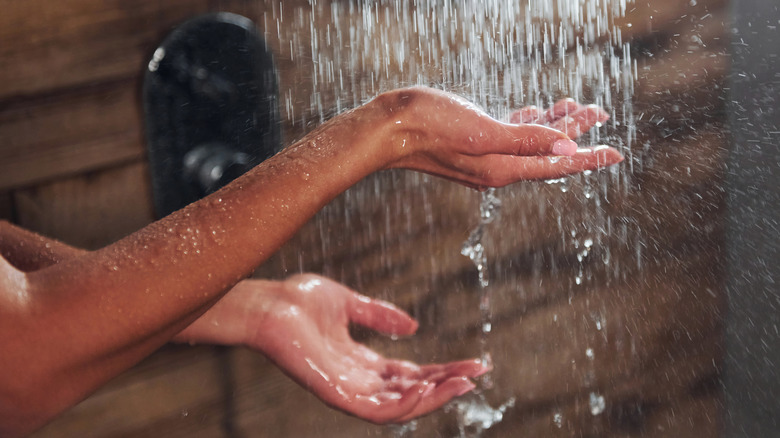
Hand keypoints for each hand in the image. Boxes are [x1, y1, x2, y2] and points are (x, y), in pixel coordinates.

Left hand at [174, 274, 488, 423]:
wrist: (268, 304)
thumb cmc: (299, 301)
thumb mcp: (349, 303)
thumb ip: (380, 315)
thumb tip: (414, 325)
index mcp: (362, 362)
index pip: (410, 374)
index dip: (442, 370)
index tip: (473, 363)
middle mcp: (358, 380)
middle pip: (411, 392)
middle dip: (446, 385)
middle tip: (477, 375)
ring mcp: (347, 390)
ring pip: (399, 407)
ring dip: (433, 398)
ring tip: (462, 383)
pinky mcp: (336, 394)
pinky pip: (376, 410)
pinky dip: (403, 404)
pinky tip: (425, 385)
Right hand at [365, 87, 622, 188]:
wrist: (390, 128)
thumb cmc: (432, 127)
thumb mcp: (483, 132)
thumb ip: (525, 140)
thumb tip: (567, 148)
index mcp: (503, 168)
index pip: (557, 165)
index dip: (589, 158)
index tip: (617, 153)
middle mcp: (498, 167)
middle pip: (548, 151)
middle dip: (576, 132)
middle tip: (601, 111)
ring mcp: (485, 156)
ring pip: (531, 141)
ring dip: (554, 123)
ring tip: (577, 106)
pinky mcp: (473, 142)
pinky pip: (511, 134)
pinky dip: (529, 122)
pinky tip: (538, 110)